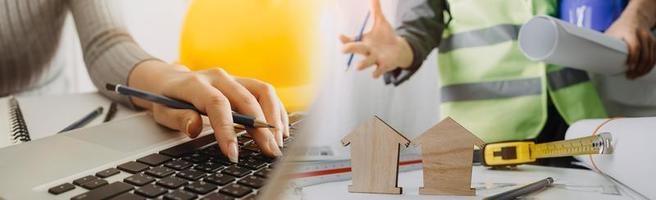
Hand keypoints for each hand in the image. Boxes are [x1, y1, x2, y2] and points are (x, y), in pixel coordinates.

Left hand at [128, 60, 288, 162]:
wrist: (168, 79)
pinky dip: (276, 110)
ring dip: (274, 117)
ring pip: (262, 91)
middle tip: (269, 151)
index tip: (233, 153)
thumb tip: (194, 126)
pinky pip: (266, 93)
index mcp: (196, 83)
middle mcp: (219, 76)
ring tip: (278, 141)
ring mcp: (233, 78)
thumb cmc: (165, 98)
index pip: (217, 104)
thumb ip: (178, 119)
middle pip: (247, 99)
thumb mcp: (162, 111)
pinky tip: (281, 130)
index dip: (227, 130)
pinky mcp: (243, 83)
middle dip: (261, 128)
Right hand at [340, 0, 413, 78]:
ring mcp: (374, 59)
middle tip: (343, 50)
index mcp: (363, 41)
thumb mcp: (381, 22)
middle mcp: (366, 51)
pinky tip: (375, 74)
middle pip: (356, 50)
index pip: (351, 40)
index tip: (341, 37)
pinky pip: (378, 71)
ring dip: (361, 65)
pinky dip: (376, 73)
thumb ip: (376, 10)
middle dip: (350, 49)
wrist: (398, 49)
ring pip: (365, 63)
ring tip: (357, 67)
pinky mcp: (383, 66)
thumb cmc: (386, 36)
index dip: (345, 40)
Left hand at [605, 3, 655, 78]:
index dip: (633, 58)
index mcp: (630, 32)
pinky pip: (654, 57)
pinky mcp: (654, 43)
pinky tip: (642, 72)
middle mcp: (642, 35)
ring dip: (643, 69)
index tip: (629, 67)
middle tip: (630, 76)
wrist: (636, 18)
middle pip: (645, 55)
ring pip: (651, 58)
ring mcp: (649, 39)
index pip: (635, 46)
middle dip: (638, 68)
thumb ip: (605, 44)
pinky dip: (649, 66)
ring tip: (634, 76)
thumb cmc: (620, 28)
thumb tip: (592, 57)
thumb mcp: (611, 33)